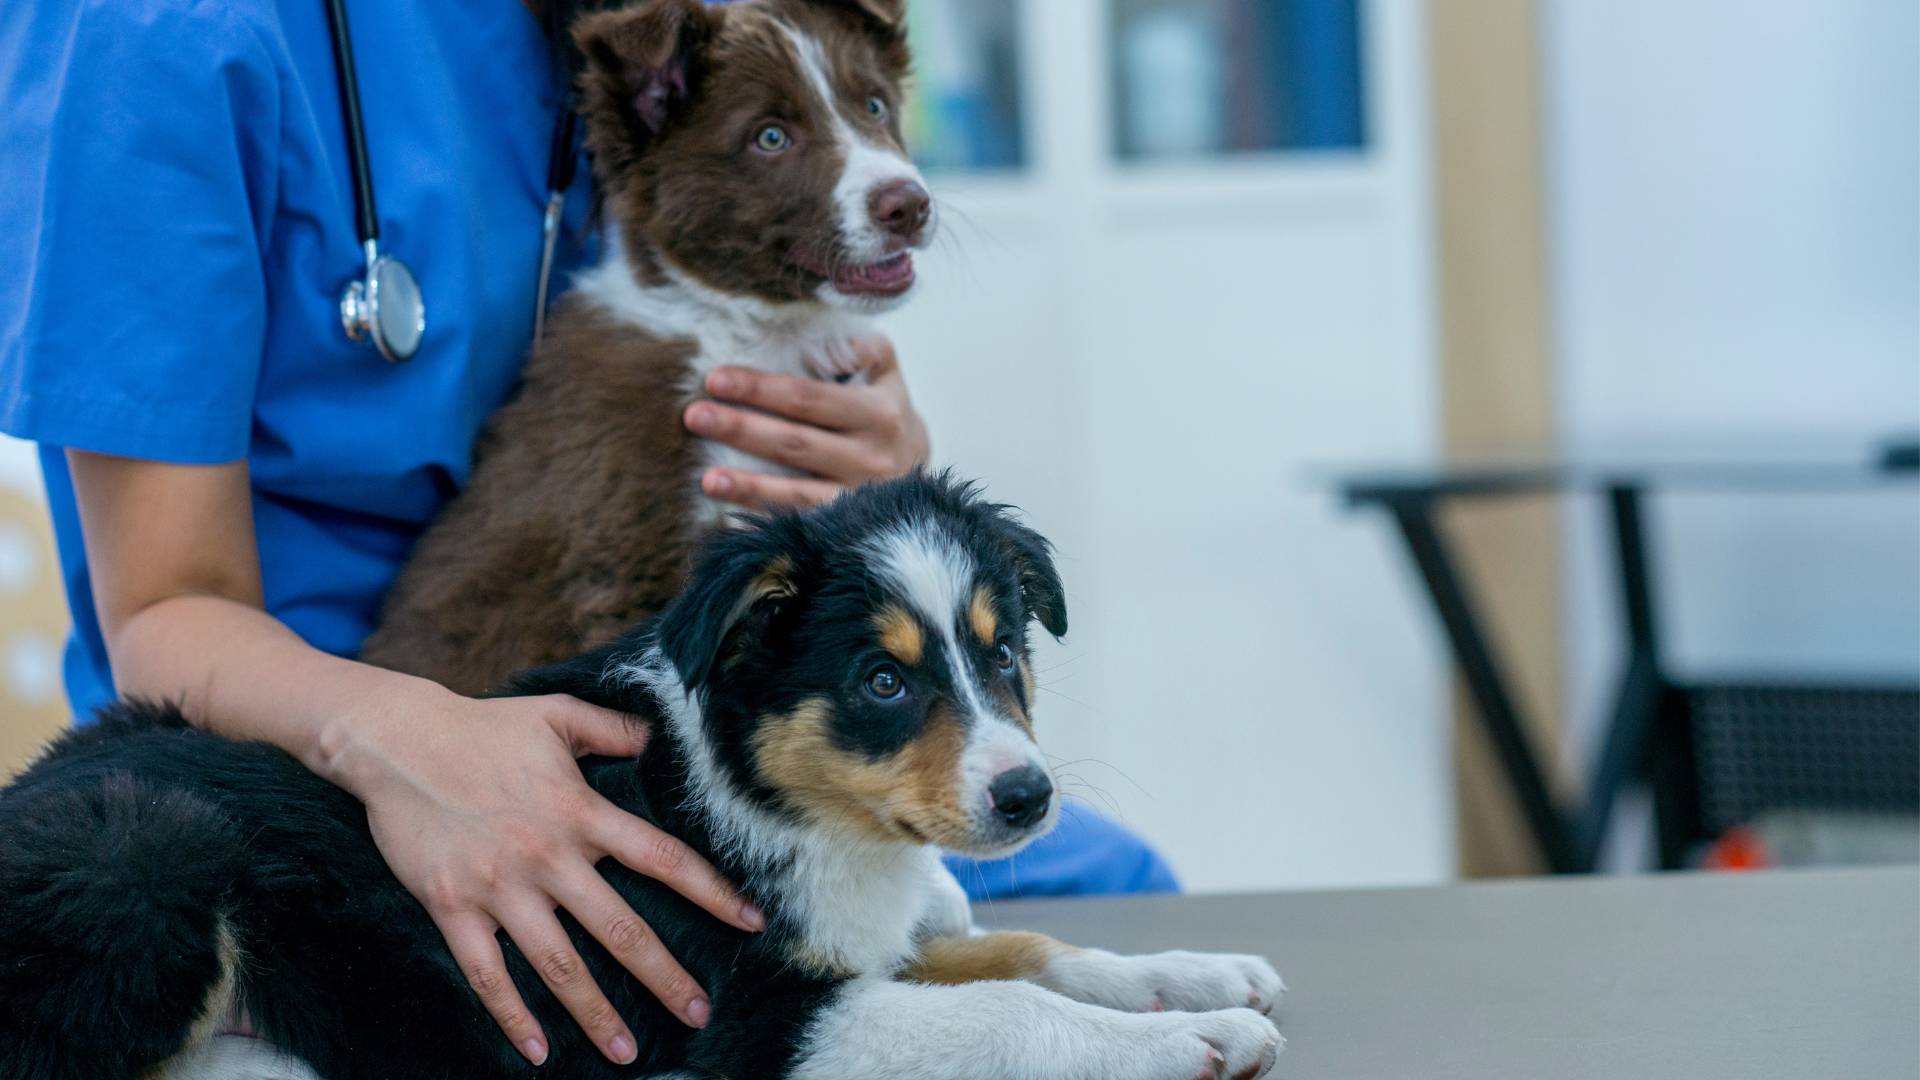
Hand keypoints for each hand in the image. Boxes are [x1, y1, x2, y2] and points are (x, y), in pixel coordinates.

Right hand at [342, 688, 764, 1066]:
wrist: (397, 741)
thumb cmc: (482, 726)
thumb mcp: (556, 713)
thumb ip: (611, 728)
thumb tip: (654, 738)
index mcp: (581, 812)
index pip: (662, 859)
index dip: (711, 892)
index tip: (750, 922)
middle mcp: (548, 857)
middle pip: (620, 929)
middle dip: (664, 977)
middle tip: (698, 1014)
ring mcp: (500, 887)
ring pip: (559, 964)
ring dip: (595, 1013)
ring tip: (627, 1052)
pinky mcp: (453, 907)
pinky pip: (487, 974)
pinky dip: (513, 1016)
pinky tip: (538, 1052)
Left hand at [683, 335, 930, 509]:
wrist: (917, 475)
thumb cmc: (884, 414)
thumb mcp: (884, 374)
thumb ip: (855, 348)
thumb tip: (809, 326)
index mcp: (879, 410)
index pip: (809, 397)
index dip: (761, 388)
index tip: (715, 378)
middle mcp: (873, 454)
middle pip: (797, 442)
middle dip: (742, 428)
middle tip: (694, 415)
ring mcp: (861, 494)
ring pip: (797, 488)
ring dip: (748, 483)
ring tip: (707, 477)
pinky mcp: (846, 523)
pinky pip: (799, 517)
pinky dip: (763, 511)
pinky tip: (730, 505)